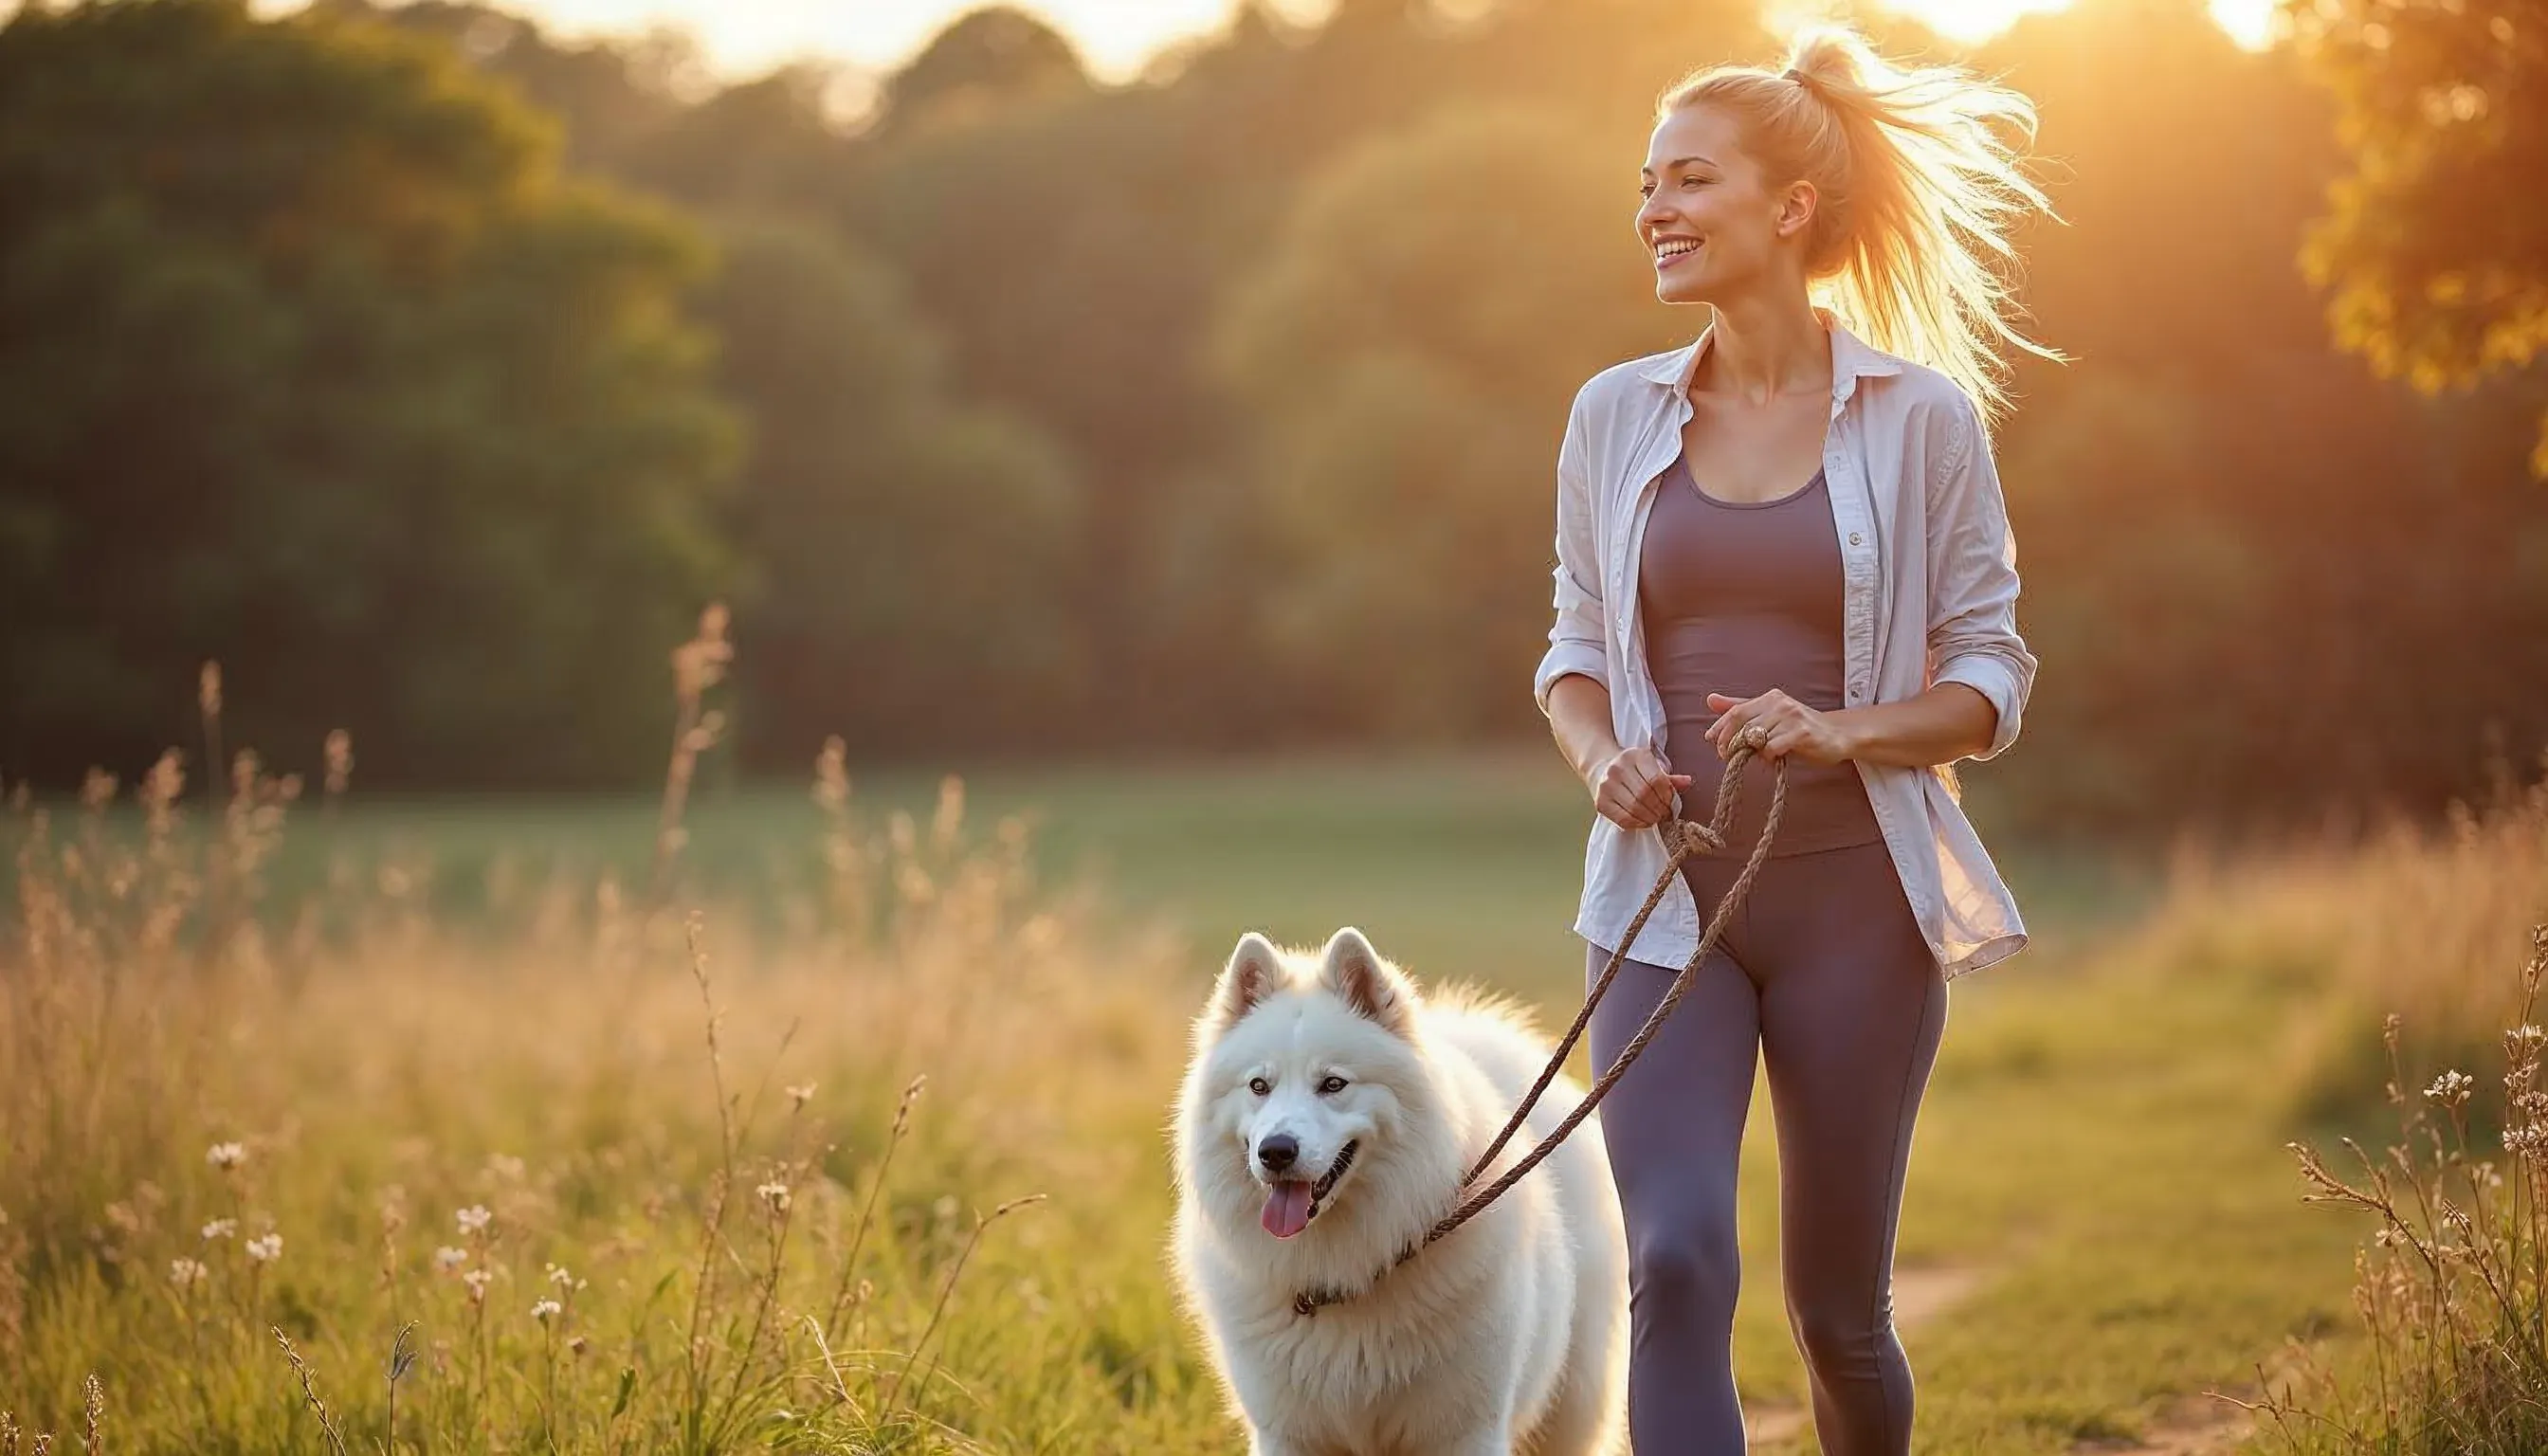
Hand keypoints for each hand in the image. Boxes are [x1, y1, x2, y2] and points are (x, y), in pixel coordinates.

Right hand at [1587, 746, 1690, 829]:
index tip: (1671, 803)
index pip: (1656, 780)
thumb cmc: (1631, 769)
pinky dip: (1637, 824)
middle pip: (1645, 795)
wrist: (1600, 767)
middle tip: (1665, 815)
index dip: (1667, 796)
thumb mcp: (1650, 766)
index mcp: (1634, 756)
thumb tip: (1687, 782)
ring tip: (1656, 818)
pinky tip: (1644, 822)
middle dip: (1660, 809)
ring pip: (1635, 809)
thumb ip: (1668, 777)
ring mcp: (1606, 786)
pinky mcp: (1600, 802)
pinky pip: (1623, 819)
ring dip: (1650, 818)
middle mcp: (1617, 769)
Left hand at [1704, 690, 1855, 766]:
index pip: (1736, 711)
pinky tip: (1775, 758)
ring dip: (1752, 752)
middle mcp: (1780, 703)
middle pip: (1742, 724)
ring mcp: (1792, 717)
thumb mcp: (1770, 716)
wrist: (1838, 735)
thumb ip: (1742, 709)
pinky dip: (1768, 757)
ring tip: (1760, 757)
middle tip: (1729, 757)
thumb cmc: (1800, 729)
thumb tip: (1710, 700)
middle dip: (1730, 743)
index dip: (1720, 727)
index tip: (1711, 741)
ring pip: (1756, 738)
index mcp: (1770, 698)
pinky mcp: (1802, 733)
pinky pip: (1772, 748)